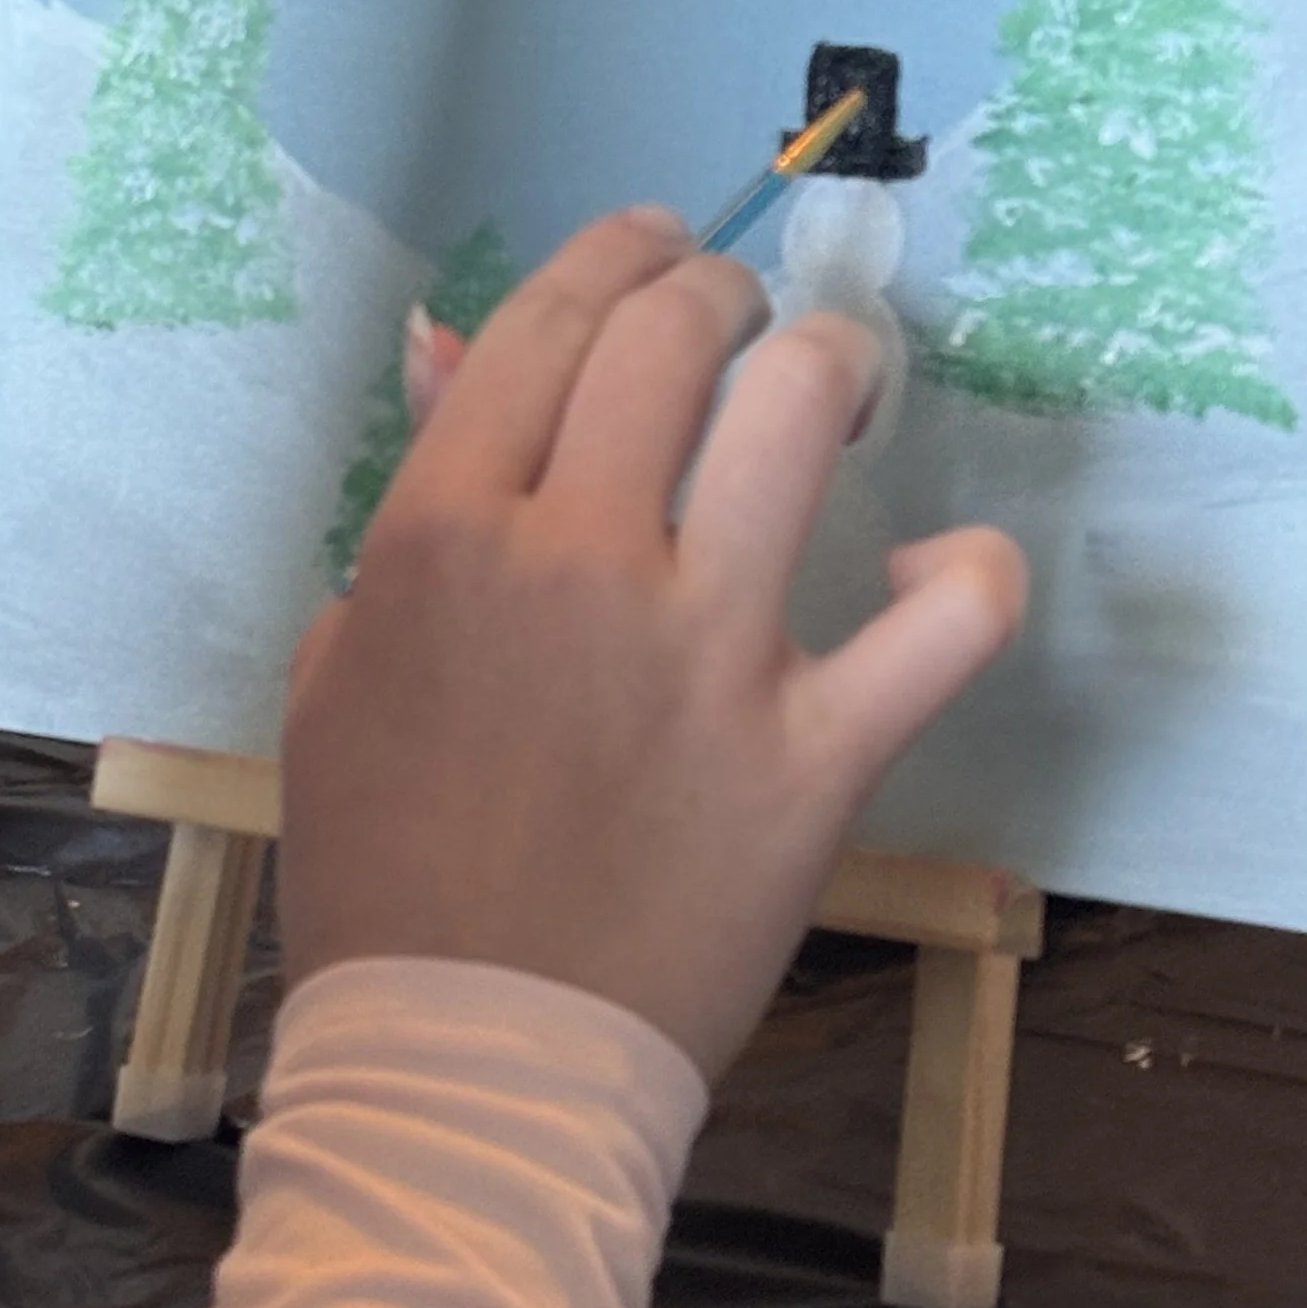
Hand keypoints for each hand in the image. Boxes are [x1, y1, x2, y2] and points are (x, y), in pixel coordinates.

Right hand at [278, 207, 1026, 1084]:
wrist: (470, 1061)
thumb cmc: (384, 870)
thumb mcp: (341, 666)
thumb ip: (407, 498)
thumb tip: (450, 343)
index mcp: (446, 536)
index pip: (548, 325)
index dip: (612, 254)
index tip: (652, 245)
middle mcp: (581, 561)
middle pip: (674, 337)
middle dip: (715, 289)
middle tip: (732, 316)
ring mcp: (710, 651)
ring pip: (801, 414)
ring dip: (831, 364)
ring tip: (833, 382)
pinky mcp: (818, 751)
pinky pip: (946, 622)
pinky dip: (965, 571)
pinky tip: (933, 562)